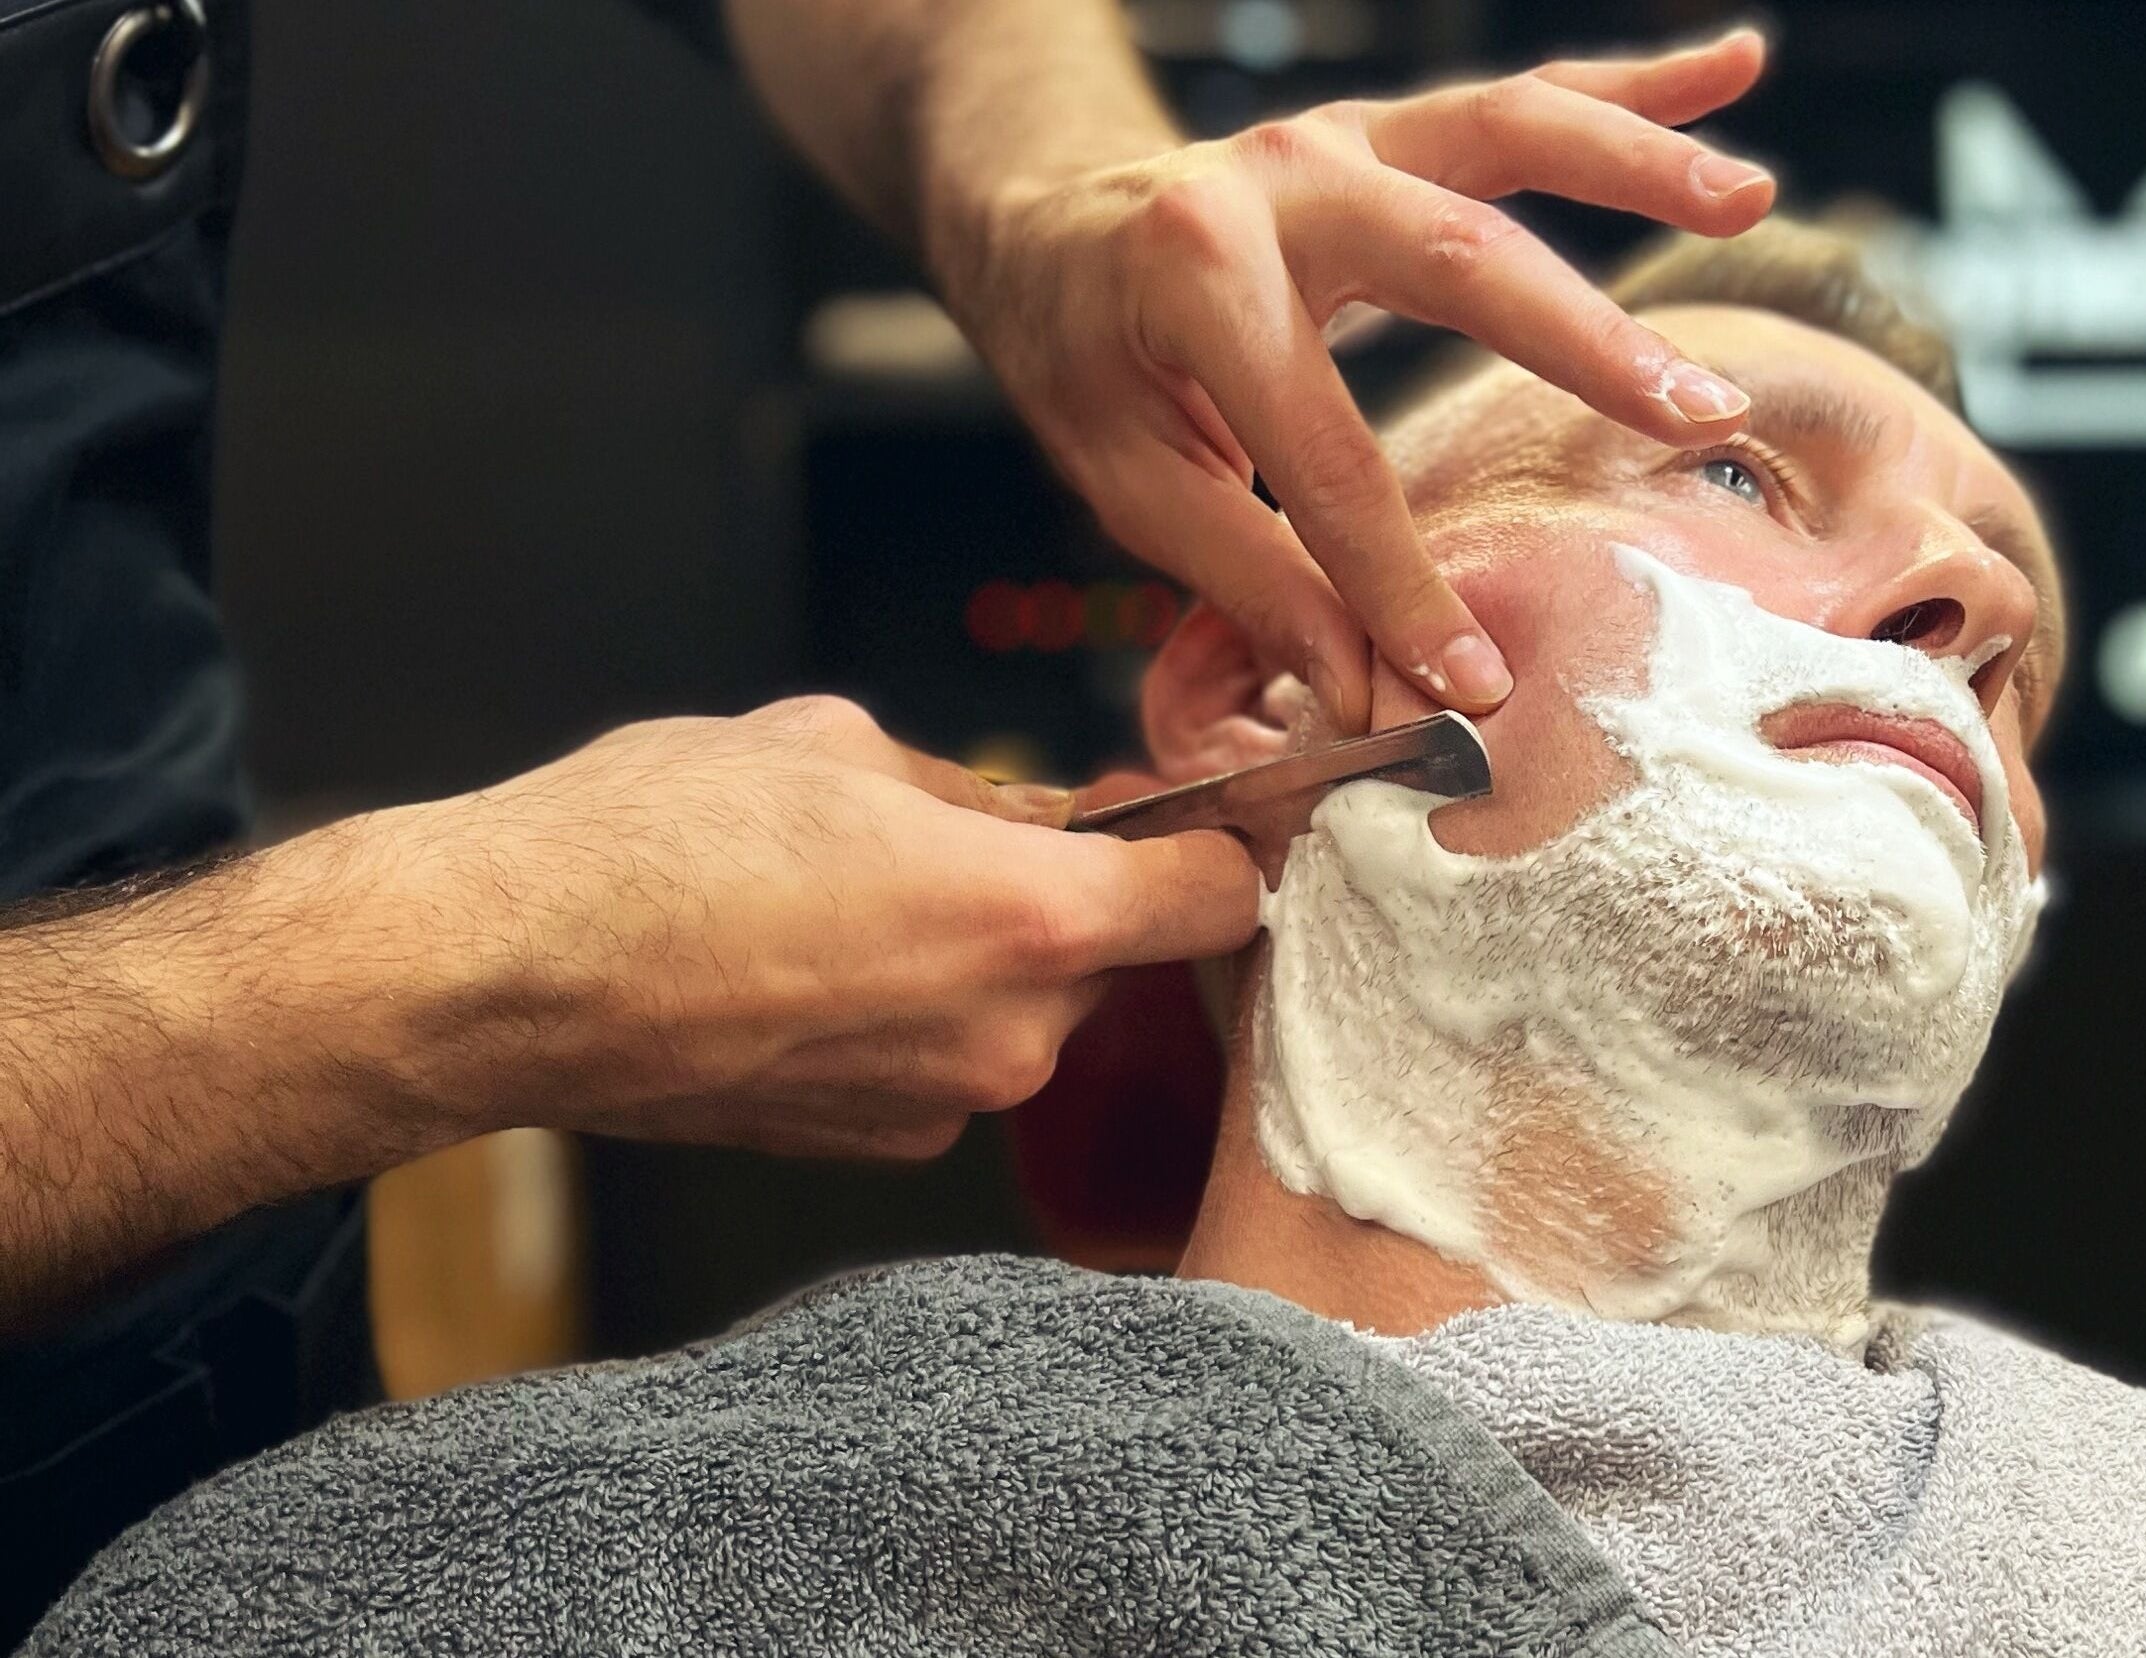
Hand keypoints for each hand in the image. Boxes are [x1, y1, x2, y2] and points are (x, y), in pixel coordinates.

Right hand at [391, 696, 1259, 1158]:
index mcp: (1031, 916)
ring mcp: (944, 1104)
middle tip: (981, 841)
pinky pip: (946, 1063)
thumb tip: (1030, 812)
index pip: (1222, 897)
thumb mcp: (836, 745)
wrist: (503, 973)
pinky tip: (816, 968)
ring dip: (984, 960)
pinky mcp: (876, 1146)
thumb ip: (971, 790)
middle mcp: (1011, 1034)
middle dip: (1073, 900)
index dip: (1217, 846)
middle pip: (1118, 958)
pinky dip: (915, 1018)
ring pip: (1026, 1012)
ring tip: (860, 901)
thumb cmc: (651, 843)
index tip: (1197, 822)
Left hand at [922, 31, 1777, 729]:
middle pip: (1454, 257)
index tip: (1469, 680)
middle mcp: (1279, 181)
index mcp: (1194, 278)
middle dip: (1585, 341)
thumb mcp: (1128, 481)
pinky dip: (1639, 77)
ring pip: (1510, 130)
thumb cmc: (1087, 357)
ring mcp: (1346, 136)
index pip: (1320, 451)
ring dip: (1640, 161)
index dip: (1394, 577)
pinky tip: (1739, 66)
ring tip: (1750, 201)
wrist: (1044, 220)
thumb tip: (1365, 694)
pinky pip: (1527, 95)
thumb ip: (1248, 577)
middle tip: (1701, 416)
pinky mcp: (1394, 126)